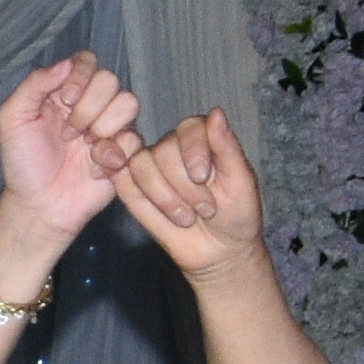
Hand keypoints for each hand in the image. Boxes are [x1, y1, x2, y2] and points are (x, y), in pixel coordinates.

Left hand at [0, 49, 141, 232]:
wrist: (39, 206)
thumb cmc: (23, 163)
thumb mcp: (13, 118)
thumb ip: (34, 85)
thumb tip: (66, 64)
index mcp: (65, 91)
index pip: (87, 61)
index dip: (81, 77)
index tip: (63, 101)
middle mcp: (91, 104)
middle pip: (110, 80)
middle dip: (87, 108)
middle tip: (68, 134)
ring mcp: (110, 127)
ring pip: (129, 103)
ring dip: (102, 128)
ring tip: (83, 149)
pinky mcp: (125, 151)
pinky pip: (135, 138)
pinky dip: (111, 155)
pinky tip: (93, 169)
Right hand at [99, 108, 268, 279]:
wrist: (220, 252)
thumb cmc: (237, 215)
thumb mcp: (241, 183)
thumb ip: (228, 148)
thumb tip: (216, 112)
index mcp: (203, 139)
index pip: (187, 128)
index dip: (192, 151)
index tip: (203, 178)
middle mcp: (174, 147)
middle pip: (162, 150)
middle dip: (183, 186)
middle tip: (205, 210)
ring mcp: (151, 168)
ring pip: (140, 165)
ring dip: (164, 197)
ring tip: (186, 218)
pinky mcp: (133, 189)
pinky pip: (123, 181)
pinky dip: (137, 194)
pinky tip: (160, 211)